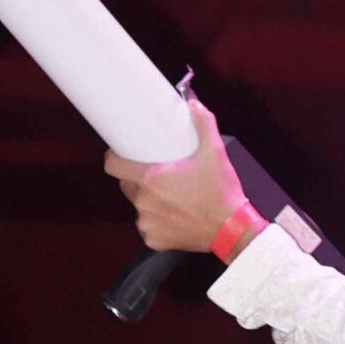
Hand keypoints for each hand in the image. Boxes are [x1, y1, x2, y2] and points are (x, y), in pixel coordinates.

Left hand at [105, 99, 241, 252]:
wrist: (232, 230)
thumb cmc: (221, 191)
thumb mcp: (215, 152)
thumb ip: (203, 123)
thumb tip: (193, 103)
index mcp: (151, 178)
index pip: (113, 166)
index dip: (114, 158)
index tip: (121, 154)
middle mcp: (143, 202)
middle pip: (127, 185)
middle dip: (137, 179)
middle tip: (158, 174)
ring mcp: (147, 223)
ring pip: (139, 206)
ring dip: (149, 201)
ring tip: (170, 197)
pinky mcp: (154, 240)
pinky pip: (148, 226)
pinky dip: (157, 222)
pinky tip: (173, 217)